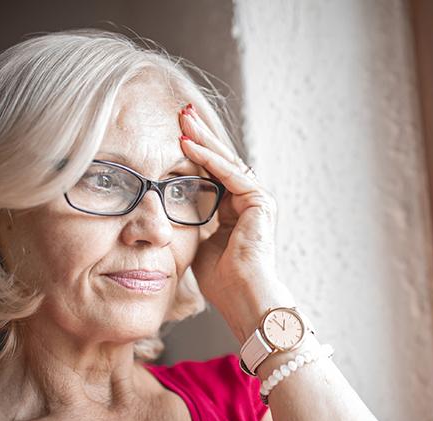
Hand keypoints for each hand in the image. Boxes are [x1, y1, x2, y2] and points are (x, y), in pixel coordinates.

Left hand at [177, 104, 294, 340]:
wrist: (243, 297)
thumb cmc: (223, 281)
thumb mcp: (199, 244)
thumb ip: (194, 224)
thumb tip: (171, 214)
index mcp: (236, 210)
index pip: (214, 172)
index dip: (195, 152)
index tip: (175, 134)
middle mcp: (250, 201)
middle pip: (222, 160)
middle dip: (200, 135)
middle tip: (181, 111)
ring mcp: (258, 200)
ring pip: (227, 162)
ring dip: (204, 140)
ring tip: (183, 119)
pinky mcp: (261, 203)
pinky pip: (232, 175)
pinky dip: (210, 160)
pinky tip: (190, 146)